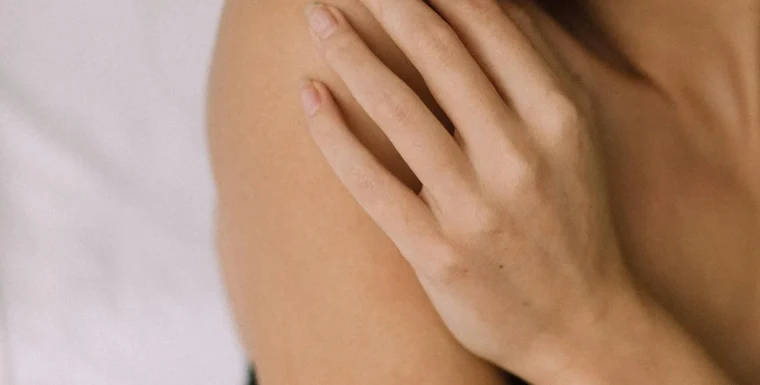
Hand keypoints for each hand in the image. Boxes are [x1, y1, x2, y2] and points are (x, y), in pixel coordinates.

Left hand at [298, 0, 628, 379]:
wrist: (579, 323)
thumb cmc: (572, 220)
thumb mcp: (575, 139)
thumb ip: (538, 69)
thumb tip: (493, 6)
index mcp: (557, 118)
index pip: (489, 26)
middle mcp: (518, 156)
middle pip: (439, 54)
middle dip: (388, 3)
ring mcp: (474, 207)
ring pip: (397, 109)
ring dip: (351, 53)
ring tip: (319, 16)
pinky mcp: (435, 251)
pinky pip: (371, 182)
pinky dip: (334, 133)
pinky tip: (310, 96)